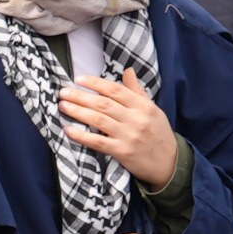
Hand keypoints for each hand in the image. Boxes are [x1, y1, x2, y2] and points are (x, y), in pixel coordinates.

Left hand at [55, 70, 180, 191]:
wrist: (170, 163)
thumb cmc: (158, 133)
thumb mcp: (152, 110)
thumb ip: (137, 91)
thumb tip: (128, 71)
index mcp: (143, 106)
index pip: (116, 90)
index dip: (95, 83)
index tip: (78, 79)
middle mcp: (136, 119)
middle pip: (103, 104)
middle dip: (81, 96)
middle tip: (63, 92)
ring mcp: (129, 136)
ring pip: (98, 120)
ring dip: (78, 112)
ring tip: (62, 106)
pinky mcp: (122, 152)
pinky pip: (98, 142)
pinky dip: (82, 136)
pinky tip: (68, 130)